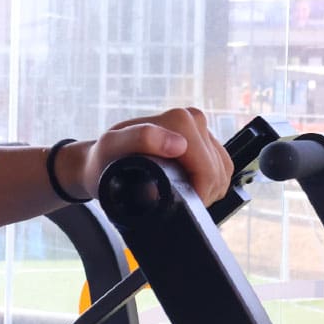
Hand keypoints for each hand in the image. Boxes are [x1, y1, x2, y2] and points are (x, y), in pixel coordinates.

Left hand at [64, 107, 233, 203]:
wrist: (100, 159)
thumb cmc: (105, 157)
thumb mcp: (113, 147)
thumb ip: (140, 139)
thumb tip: (179, 144)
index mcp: (178, 120)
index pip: (208, 167)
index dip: (199, 193)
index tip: (180, 205)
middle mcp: (192, 118)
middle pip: (218, 170)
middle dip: (203, 193)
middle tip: (178, 203)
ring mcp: (200, 129)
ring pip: (223, 170)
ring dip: (208, 189)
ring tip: (181, 195)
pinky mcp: (204, 139)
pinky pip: (222, 166)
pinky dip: (210, 183)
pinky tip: (189, 187)